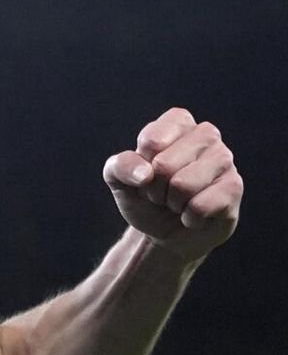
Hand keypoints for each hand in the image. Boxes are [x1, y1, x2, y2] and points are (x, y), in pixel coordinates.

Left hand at [103, 107, 242, 263]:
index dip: (141, 166)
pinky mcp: (234, 186)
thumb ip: (121, 166)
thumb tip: (145, 174)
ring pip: (183, 185)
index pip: (152, 140)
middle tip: (161, 192)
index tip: (146, 173)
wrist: (165, 231)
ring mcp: (224, 159)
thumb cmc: (144, 197)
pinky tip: (194, 214)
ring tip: (177, 202)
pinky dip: (188, 217)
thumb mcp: (119, 179)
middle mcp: (205, 134)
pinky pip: (201, 206)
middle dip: (155, 188)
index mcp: (177, 123)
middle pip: (164, 164)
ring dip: (172, 203)